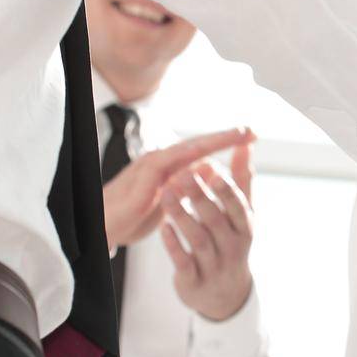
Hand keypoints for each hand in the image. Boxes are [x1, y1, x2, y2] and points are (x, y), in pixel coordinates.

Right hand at [103, 127, 254, 249]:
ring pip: (185, 149)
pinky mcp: (142, 180)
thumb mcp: (171, 200)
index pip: (202, 151)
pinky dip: (183, 157)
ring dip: (211, 141)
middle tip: (251, 130)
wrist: (105, 227)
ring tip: (234, 135)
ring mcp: (151, 167)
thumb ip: (189, 184)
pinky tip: (201, 154)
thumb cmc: (134, 212)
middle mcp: (162, 161)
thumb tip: (212, 169)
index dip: (225, 143)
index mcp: (171, 166)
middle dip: (225, 137)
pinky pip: (164, 164)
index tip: (251, 137)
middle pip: (198, 144)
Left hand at [160, 144, 255, 320]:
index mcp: (245, 229)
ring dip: (182, 216)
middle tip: (182, 175)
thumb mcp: (243, 215)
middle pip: (216, 221)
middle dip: (200, 198)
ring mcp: (213, 265)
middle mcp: (232, 247)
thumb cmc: (232, 243)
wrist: (225, 296)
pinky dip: (173, 244)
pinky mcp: (194, 281)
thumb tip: (245, 145)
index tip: (215, 171)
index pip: (239, 208)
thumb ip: (242, 181)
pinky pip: (183, 261)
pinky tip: (163, 227)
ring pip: (198, 239)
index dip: (228, 191)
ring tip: (166, 194)